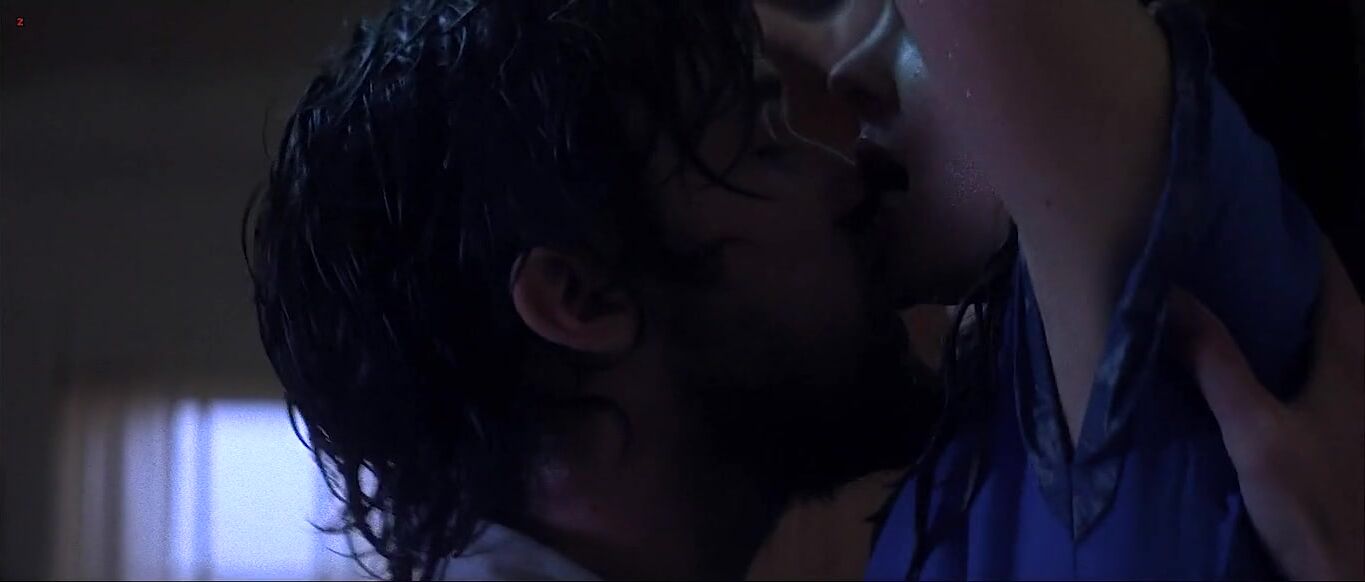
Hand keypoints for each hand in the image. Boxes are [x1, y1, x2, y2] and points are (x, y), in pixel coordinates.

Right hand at [1170, 240, 1363, 580]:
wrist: (1351, 573)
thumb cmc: (1314, 501)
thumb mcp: (1254, 431)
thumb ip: (1214, 362)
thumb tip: (1168, 295)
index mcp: (1351, 352)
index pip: (1325, 269)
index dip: (1291, 232)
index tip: (1246, 206)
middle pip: (1328, 296)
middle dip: (1283, 266)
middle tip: (1228, 243)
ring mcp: (1362, 400)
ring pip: (1328, 332)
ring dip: (1287, 308)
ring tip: (1234, 291)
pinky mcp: (1351, 429)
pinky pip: (1323, 365)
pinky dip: (1291, 346)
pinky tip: (1257, 357)